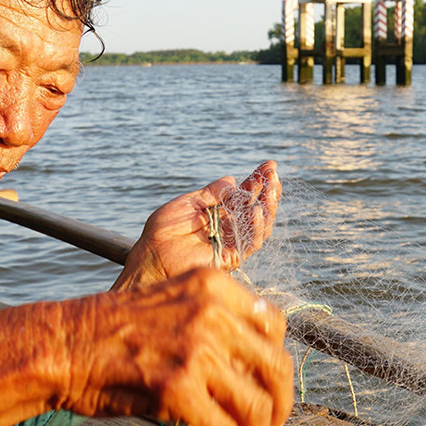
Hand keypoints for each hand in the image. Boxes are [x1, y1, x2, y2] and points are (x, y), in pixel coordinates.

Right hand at [60, 267, 293, 425]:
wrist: (61, 348)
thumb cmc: (109, 333)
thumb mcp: (171, 306)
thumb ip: (213, 325)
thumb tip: (251, 372)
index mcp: (213, 285)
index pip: (274, 325)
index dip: (276, 365)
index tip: (271, 390)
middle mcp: (212, 313)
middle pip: (274, 368)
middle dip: (280, 409)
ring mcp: (197, 350)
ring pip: (255, 406)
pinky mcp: (179, 389)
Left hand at [114, 161, 280, 290]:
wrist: (151, 259)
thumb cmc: (162, 232)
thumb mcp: (186, 204)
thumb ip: (210, 193)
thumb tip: (232, 179)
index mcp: (216, 214)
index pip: (242, 196)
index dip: (256, 182)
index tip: (269, 166)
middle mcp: (226, 228)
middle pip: (255, 209)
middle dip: (267, 192)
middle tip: (274, 175)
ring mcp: (230, 243)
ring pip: (259, 226)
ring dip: (268, 207)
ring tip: (272, 189)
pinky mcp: (231, 258)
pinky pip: (250, 243)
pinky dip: (256, 227)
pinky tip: (256, 210)